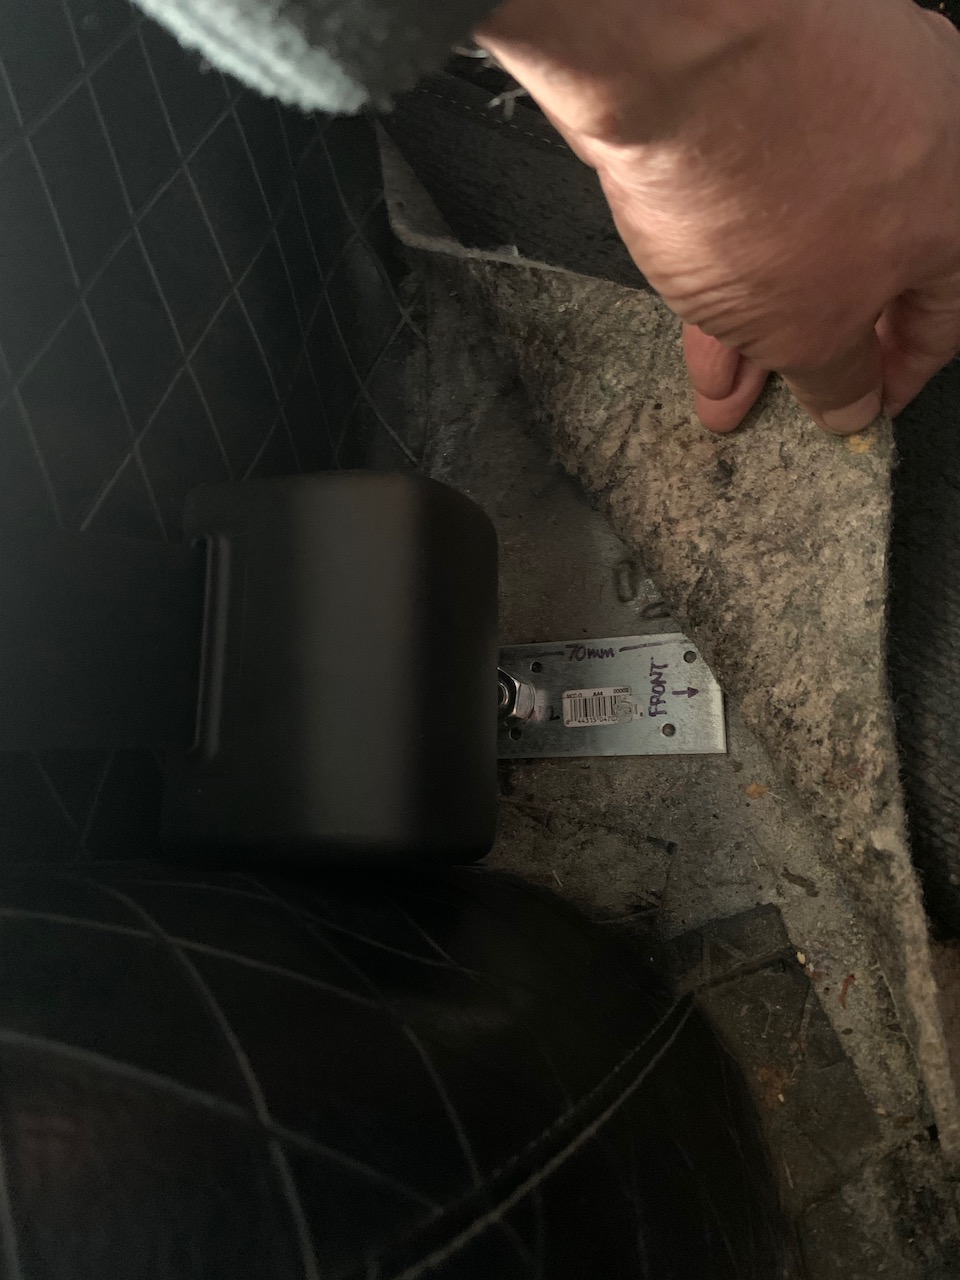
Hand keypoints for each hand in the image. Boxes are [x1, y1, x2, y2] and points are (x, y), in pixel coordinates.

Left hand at [478, 0, 959, 433]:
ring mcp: (854, 99)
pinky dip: (737, 253)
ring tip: (716, 374)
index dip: (893, 377)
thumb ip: (837, 375)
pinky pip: (768, 189)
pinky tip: (696, 306)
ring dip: (760, 314)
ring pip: (808, 234)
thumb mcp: (808, 325)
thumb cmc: (771, 183)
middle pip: (868, 273)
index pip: (943, 321)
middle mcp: (928, 142)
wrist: (686, 46)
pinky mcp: (782, 78)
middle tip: (770, 396)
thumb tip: (853, 406)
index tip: (856, 408)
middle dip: (805, 351)